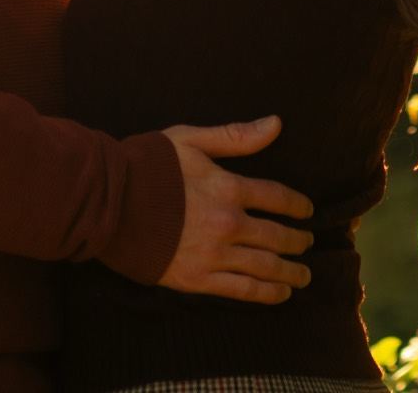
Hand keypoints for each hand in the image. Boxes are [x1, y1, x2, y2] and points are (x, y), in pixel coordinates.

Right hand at [156, 117, 316, 304]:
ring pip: (265, 267)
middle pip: (277, 236)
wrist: (108, 204)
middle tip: (309, 243)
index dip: (298, 205)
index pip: (277, 197)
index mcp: (228, 188)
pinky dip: (266, 294)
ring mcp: (214, 254)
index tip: (308, 210)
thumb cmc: (147, 166)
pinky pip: (241, 290)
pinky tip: (280, 294)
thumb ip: (236, 136)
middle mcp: (228, 224)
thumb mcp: (191, 139)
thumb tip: (276, 124)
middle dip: (298, 241)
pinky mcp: (197, 279)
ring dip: (290, 272)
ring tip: (303, 276)